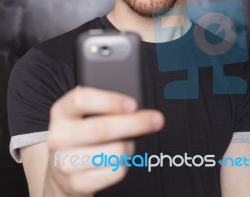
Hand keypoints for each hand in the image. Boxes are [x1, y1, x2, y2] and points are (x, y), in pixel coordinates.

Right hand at [44, 86, 164, 196]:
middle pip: (101, 128)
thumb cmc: (81, 132)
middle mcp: (58, 135)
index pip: (82, 100)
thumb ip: (105, 105)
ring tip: (125, 141)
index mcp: (62, 110)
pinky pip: (116, 171)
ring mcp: (65, 161)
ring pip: (115, 151)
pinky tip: (117, 158)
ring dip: (129, 145)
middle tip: (156, 119)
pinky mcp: (77, 183)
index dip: (110, 101)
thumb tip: (136, 109)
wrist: (61, 169)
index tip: (133, 104)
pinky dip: (124, 163)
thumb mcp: (84, 112)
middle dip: (135, 123)